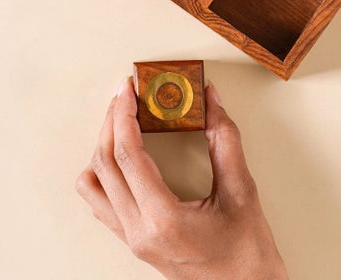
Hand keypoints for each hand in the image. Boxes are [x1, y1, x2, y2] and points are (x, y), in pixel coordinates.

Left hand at [77, 79, 287, 279]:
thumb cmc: (247, 252)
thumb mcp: (242, 190)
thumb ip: (225, 140)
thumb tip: (210, 100)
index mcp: (163, 219)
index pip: (128, 156)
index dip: (125, 116)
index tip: (129, 89)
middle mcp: (139, 232)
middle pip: (104, 165)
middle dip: (112, 122)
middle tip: (125, 94)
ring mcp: (132, 240)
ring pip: (93, 185)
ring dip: (102, 147)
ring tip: (121, 121)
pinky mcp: (135, 242)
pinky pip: (101, 204)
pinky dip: (103, 173)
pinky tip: (122, 155)